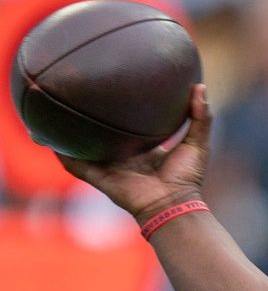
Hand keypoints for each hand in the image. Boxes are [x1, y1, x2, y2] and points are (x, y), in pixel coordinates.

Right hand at [57, 84, 211, 223]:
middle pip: (100, 134)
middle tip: (76, 94)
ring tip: (48, 111)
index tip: (116, 89)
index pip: (128, 126)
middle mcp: (123, 156)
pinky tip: (44, 136)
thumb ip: (200, 117)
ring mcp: (108, 166)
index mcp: (143, 148)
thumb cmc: (187, 177)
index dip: (121, 110)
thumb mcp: (197, 143)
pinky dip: (60, 151)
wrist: (174, 203)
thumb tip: (200, 87)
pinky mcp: (98, 176)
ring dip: (65, 133)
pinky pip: (74, 163)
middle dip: (88, 118)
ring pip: (81, 146)